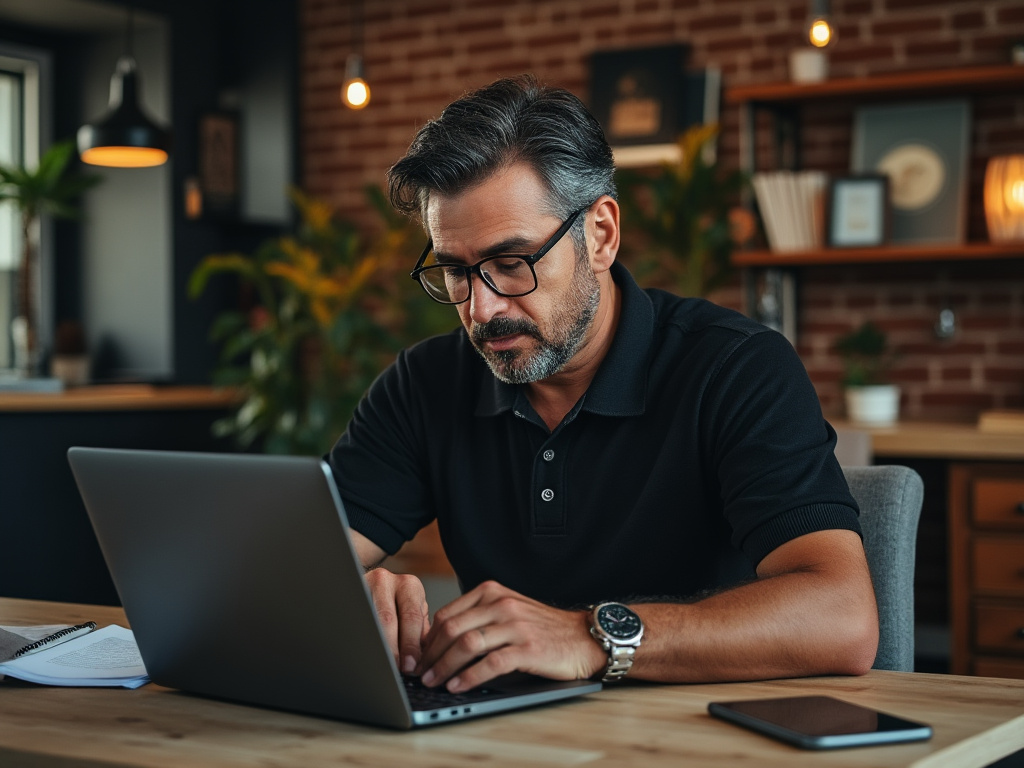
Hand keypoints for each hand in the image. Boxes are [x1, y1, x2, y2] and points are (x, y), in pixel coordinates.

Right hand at [364, 568, 430, 673]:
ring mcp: (363, 586)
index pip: (411, 617)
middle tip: (395, 669)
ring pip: (368, 620)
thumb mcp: (412, 611)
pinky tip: (365, 653)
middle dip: (392, 648)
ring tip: (380, 665)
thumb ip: (419, 633)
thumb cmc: (398, 604)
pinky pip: (354, 620)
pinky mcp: (348, 594)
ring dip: (376, 646)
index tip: (410, 666)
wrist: (372, 586)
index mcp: (409, 585)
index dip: (411, 645)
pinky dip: (360, 639)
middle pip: (387, 619)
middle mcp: (386, 581)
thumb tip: (421, 663)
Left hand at [416, 580, 605, 692]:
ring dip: (444, 667)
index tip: (418, 657)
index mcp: (492, 592)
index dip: (427, 639)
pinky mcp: (528, 648)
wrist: (583, 636)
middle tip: (419, 673)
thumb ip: (478, 617)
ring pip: (467, 645)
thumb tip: (440, 641)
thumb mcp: (508, 610)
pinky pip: (490, 664)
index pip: (447, 614)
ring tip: (433, 681)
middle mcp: (501, 604)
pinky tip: (458, 686)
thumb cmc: (543, 628)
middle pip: (452, 629)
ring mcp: (515, 625)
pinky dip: (469, 677)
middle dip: (430, 655)